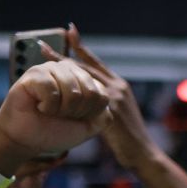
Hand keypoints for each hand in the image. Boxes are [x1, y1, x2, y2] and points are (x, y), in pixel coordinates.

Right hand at [0, 60, 112, 167]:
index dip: (89, 114)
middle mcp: (70, 70)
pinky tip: (39, 105)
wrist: (28, 139)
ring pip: (73, 91)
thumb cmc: (56, 131)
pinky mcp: (35, 73)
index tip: (75, 117)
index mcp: (84, 80)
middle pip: (90, 93)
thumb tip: (106, 99)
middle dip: (76, 112)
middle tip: (60, 114)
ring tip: (49, 110)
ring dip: (62, 110)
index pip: (102, 95)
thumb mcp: (88, 127)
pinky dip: (48, 106)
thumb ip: (104, 114)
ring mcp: (52, 69)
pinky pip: (53, 91)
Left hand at [45, 25, 157, 168]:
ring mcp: (115, 95)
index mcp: (119, 86)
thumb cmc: (129, 140)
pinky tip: (54, 81)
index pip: (96, 64)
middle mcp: (118, 86)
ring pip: (85, 74)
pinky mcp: (111, 107)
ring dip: (62, 63)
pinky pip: (87, 93)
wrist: (142, 154)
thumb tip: (87, 101)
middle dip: (66, 51)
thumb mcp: (117, 116)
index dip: (81, 49)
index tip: (68, 34)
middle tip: (44, 43)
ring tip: (44, 53)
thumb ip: (104, 104)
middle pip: (88, 64)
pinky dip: (70, 86)